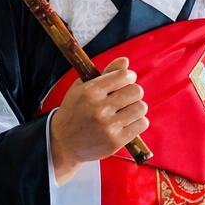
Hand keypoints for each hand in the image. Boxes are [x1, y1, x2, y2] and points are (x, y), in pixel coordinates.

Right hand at [50, 57, 147, 183]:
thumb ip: (105, 73)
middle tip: (125, 97)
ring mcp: (108, 126)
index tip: (127, 80)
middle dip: (133, 92)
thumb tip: (125, 61)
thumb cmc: (74, 111)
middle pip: (136, 91)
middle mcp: (100, 108)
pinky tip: (128, 122)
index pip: (124, 76)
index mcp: (90, 91)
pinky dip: (138, 122)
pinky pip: (141, 124)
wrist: (63, 143)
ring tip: (126, 110)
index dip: (129, 76)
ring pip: (141, 107)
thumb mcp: (82, 87)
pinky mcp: (116, 141)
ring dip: (136, 107)